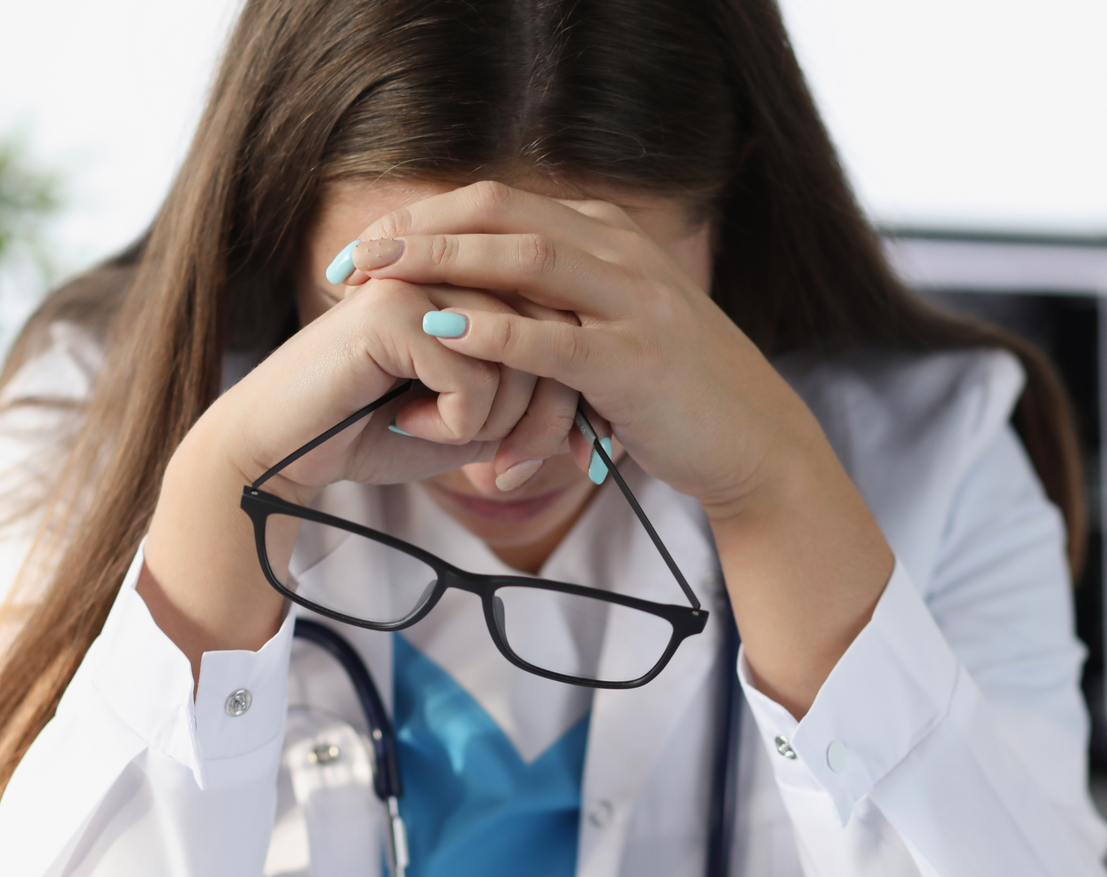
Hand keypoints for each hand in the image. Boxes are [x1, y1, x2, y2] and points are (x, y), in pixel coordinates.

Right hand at [139, 270, 549, 667]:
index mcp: (477, 278)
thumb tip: (596, 414)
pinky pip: (472, 376)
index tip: (541, 456)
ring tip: (438, 432)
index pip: (565, 327)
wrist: (287, 449)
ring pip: (520, 358)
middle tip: (503, 470)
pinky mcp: (393, 310)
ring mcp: (422, 279)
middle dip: (543, 422)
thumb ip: (533, 403)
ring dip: (494, 424)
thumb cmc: (378, 431)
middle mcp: (454, 266)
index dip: (569, 400)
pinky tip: (405, 421)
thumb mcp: (476, 422)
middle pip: (554, 340)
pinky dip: (450, 422)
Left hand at [334, 181, 897, 715]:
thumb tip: (476, 304)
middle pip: (503, 213)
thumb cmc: (674, 398)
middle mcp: (622, 255)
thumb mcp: (613, 331)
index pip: (502, 203)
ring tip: (377, 275)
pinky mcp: (638, 361)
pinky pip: (556, 337)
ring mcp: (635, 303)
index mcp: (611, 239)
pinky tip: (442, 328)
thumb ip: (557, 308)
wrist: (754, 443)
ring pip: (525, 259)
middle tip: (352, 255)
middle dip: (418, 228)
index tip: (366, 246)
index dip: (427, 216)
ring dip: (442, 260)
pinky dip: (496, 329)